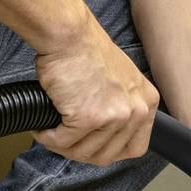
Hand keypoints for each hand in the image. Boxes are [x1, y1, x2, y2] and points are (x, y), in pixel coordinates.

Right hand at [32, 19, 158, 164]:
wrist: (68, 34)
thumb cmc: (87, 50)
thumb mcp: (121, 80)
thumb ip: (121, 107)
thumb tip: (106, 135)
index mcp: (147, 102)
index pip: (136, 147)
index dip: (111, 152)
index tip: (93, 147)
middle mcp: (136, 111)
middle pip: (107, 155)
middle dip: (81, 151)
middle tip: (64, 140)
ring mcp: (113, 116)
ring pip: (83, 152)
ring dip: (62, 146)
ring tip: (51, 131)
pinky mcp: (87, 118)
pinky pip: (62, 142)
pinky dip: (48, 138)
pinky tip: (43, 128)